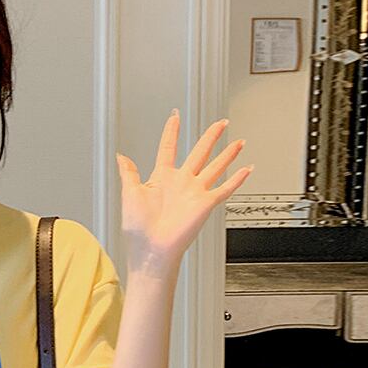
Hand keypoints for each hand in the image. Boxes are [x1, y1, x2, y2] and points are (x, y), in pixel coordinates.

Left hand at [115, 111, 252, 273]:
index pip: (168, 148)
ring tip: (238, 142)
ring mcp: (195, 192)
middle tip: (220, 123)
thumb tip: (120, 156)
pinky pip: (225, 189)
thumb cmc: (139, 229)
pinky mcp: (205, 204)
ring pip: (216, 167)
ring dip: (228, 154)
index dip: (171, 132)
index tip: (175, 116)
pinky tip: (247, 169)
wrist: (152, 251)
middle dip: (210, 137)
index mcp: (161, 178)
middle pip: (199, 152)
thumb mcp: (129, 194)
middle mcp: (181, 183)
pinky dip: (237, 180)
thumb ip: (128, 173)